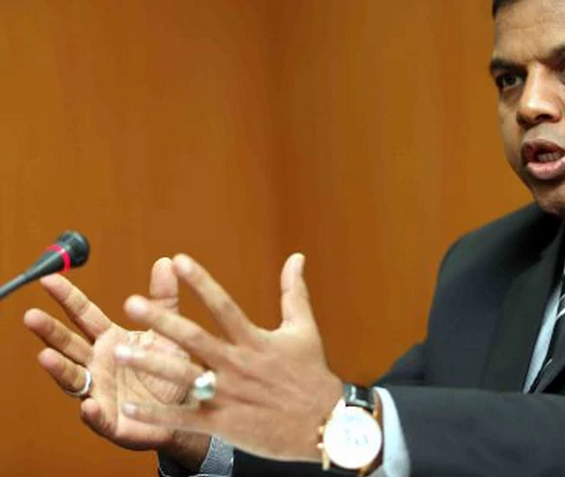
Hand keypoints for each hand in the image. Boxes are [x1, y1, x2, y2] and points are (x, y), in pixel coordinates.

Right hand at [24, 259, 208, 468]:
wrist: (190, 407)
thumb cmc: (172, 366)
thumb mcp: (169, 329)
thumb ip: (163, 299)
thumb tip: (165, 261)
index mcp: (110, 340)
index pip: (84, 315)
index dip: (67, 297)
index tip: (49, 278)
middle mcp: (98, 365)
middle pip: (69, 345)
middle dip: (50, 331)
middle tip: (31, 315)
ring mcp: (101, 392)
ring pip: (74, 380)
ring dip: (59, 369)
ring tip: (44, 357)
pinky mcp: (113, 422)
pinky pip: (99, 419)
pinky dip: (92, 413)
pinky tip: (88, 406)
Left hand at [114, 253, 342, 461]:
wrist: (326, 424)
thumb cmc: (313, 375)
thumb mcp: (304, 329)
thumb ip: (294, 292)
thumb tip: (296, 257)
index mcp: (256, 340)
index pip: (224, 305)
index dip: (201, 282)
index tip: (178, 260)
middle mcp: (239, 364)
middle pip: (196, 339)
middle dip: (163, 321)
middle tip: (133, 304)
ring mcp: (231, 395)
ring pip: (184, 377)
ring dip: (151, 365)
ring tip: (121, 353)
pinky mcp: (226, 423)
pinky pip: (186, 419)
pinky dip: (157, 416)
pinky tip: (131, 409)